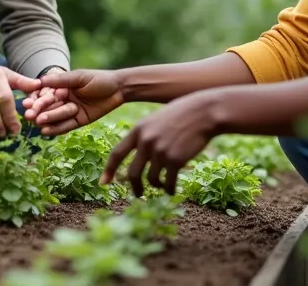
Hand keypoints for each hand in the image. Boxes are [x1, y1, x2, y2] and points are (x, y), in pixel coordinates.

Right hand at [20, 69, 123, 135]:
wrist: (119, 89)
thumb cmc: (99, 79)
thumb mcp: (79, 77)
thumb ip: (61, 80)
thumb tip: (41, 81)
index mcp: (62, 87)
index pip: (46, 95)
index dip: (37, 100)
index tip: (26, 103)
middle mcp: (65, 99)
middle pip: (49, 107)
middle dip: (39, 111)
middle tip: (28, 115)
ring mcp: (71, 111)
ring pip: (57, 116)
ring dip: (47, 120)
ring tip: (37, 123)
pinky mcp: (79, 121)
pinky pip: (66, 126)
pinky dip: (56, 129)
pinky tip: (46, 131)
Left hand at [102, 90, 221, 196]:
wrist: (204, 112)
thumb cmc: (182, 114)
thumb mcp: (156, 119)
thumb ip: (146, 135)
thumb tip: (139, 156)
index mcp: (138, 130)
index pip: (116, 153)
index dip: (109, 170)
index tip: (103, 183)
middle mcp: (145, 141)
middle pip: (132, 172)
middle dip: (134, 187)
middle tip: (138, 194)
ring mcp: (159, 151)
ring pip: (151, 179)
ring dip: (156, 186)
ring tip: (162, 187)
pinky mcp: (175, 160)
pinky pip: (168, 182)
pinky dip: (169, 189)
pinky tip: (172, 190)